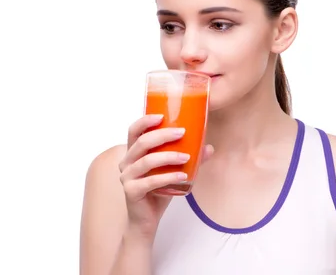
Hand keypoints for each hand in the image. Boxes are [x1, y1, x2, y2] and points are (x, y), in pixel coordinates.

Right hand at [118, 114, 213, 238]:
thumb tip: (209, 147)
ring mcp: (126, 177)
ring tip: (187, 157)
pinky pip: (150, 181)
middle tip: (182, 132)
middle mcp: (126, 163)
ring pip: (147, 161)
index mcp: (133, 153)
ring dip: (169, 156)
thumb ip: (189, 159)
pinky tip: (183, 176)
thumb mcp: (173, 171)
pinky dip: (168, 177)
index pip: (134, 131)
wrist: (146, 220)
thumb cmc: (158, 191)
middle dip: (163, 135)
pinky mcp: (131, 191)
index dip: (145, 121)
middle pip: (142, 142)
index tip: (162, 115)